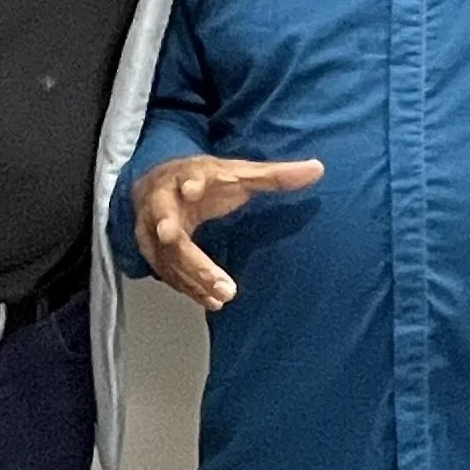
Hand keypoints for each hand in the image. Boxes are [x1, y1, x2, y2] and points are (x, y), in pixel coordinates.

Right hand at [132, 154, 324, 308]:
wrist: (156, 182)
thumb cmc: (203, 179)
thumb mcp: (238, 173)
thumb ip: (275, 176)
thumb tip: (318, 169)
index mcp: (189, 177)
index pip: (188, 179)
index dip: (190, 184)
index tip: (192, 190)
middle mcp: (164, 202)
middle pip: (167, 224)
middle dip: (183, 248)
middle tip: (203, 268)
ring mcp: (151, 228)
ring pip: (167, 255)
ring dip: (192, 276)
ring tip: (221, 295)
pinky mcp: (151, 249)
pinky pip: (167, 272)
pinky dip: (188, 287)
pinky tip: (211, 300)